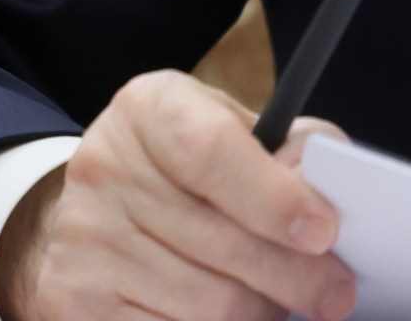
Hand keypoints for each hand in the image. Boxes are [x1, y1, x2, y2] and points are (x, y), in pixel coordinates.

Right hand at [0, 70, 356, 320]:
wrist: (98, 205)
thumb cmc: (188, 164)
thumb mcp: (235, 128)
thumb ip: (289, 149)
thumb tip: (325, 197)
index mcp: (149, 110)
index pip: (211, 152)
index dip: (275, 198)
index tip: (323, 232)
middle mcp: (105, 169)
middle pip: (222, 243)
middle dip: (295, 276)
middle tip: (335, 292)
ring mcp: (84, 240)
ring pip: (209, 304)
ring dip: (262, 311)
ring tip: (278, 299)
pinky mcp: (74, 302)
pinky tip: (236, 316)